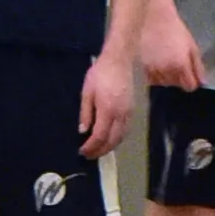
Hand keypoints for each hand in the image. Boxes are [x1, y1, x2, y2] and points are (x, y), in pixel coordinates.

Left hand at [79, 49, 139, 163]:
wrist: (119, 60)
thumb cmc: (100, 73)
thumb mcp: (87, 92)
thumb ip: (85, 113)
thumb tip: (83, 131)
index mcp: (108, 110)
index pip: (100, 136)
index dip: (91, 147)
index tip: (82, 151)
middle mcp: (121, 115)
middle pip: (112, 141)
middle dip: (100, 151)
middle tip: (89, 155)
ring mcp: (129, 113)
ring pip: (121, 137)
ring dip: (110, 147)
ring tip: (98, 150)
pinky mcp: (132, 110)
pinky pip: (125, 130)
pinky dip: (117, 139)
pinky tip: (109, 138)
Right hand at [146, 0, 204, 93]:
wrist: (154, 18)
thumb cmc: (176, 29)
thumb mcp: (192, 46)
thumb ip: (198, 66)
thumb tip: (202, 82)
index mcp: (181, 65)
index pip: (189, 86)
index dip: (192, 82)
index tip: (191, 75)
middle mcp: (167, 71)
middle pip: (176, 85)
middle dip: (179, 79)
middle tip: (178, 65)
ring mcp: (153, 70)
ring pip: (163, 84)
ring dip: (167, 78)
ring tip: (167, 64)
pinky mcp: (142, 67)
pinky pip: (151, 80)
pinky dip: (156, 76)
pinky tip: (158, 65)